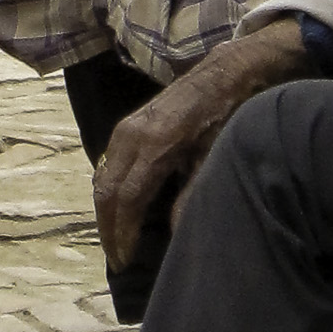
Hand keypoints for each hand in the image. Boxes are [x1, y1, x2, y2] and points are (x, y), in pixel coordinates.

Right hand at [92, 19, 311, 268]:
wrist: (229, 72)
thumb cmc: (228, 113)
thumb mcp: (217, 155)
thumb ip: (194, 193)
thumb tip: (175, 231)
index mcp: (154, 144)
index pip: (127, 199)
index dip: (124, 232)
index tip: (126, 260)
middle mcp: (131, 134)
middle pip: (106, 191)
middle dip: (108, 228)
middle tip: (117, 260)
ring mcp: (127, 127)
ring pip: (103, 177)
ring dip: (106, 211)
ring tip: (116, 240)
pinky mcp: (130, 126)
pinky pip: (109, 164)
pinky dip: (110, 191)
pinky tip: (120, 209)